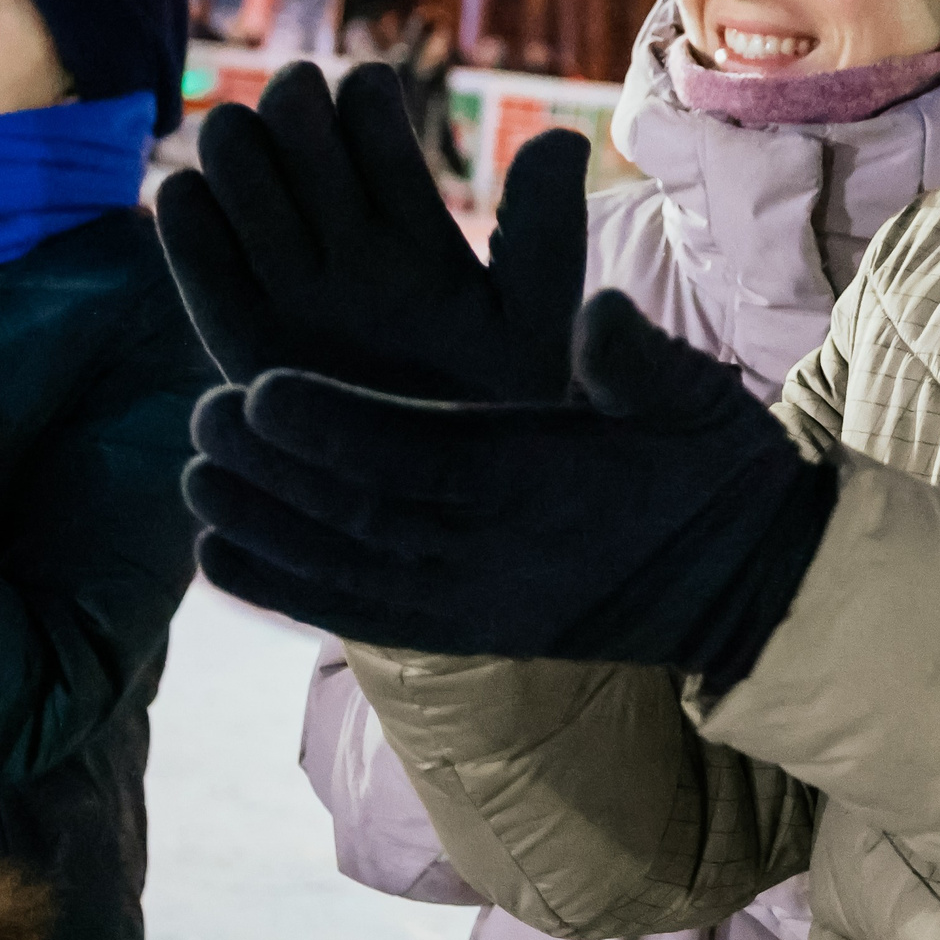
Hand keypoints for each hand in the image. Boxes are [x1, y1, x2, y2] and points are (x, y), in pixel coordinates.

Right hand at [157, 61, 588, 399]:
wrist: (451, 503)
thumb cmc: (509, 407)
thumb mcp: (538, 317)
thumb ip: (545, 230)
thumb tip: (556, 140)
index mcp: (414, 220)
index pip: (367, 112)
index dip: (363, 98)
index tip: (375, 107)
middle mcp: (343, 238)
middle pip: (292, 122)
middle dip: (292, 110)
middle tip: (309, 135)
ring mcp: (285, 281)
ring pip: (235, 167)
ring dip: (237, 153)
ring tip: (261, 175)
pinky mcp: (238, 333)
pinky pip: (195, 254)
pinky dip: (188, 221)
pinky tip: (199, 208)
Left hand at [183, 290, 835, 689]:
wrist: (745, 585)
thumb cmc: (711, 467)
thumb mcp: (694, 395)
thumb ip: (638, 358)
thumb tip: (596, 309)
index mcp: (540, 481)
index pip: (414, 454)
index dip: (329, 424)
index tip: (256, 384)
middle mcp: (494, 551)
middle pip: (356, 510)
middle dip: (271, 468)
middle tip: (203, 414)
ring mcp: (473, 600)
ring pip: (342, 568)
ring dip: (262, 525)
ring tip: (193, 476)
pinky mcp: (464, 630)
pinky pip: (355, 617)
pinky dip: (283, 589)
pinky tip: (220, 555)